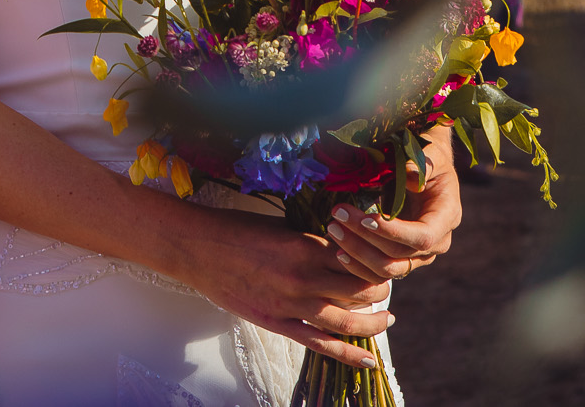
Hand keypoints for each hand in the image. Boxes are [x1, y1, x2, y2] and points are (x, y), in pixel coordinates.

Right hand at [161, 200, 391, 368]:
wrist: (197, 248)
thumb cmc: (237, 229)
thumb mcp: (281, 225)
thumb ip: (312, 238)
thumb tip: (343, 246)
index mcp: (306, 246)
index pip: (358, 260)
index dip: (376, 262)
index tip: (383, 261)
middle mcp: (303, 278)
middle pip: (360, 291)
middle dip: (380, 291)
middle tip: (386, 289)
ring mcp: (290, 305)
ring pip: (347, 321)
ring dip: (373, 322)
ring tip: (386, 318)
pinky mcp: (277, 323)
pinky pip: (320, 344)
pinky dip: (349, 354)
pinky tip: (370, 358)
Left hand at [325, 125, 461, 280]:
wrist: (425, 171)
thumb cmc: (427, 159)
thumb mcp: (430, 155)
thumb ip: (422, 165)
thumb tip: (411, 176)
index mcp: (446, 217)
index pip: (422, 237)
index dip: (393, 232)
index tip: (365, 218)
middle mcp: (436, 243)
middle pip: (399, 254)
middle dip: (365, 238)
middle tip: (337, 216)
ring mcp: (419, 256)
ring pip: (388, 269)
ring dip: (357, 253)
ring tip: (333, 231)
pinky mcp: (401, 260)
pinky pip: (379, 274)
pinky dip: (358, 267)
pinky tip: (338, 252)